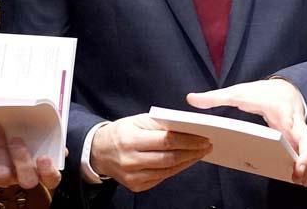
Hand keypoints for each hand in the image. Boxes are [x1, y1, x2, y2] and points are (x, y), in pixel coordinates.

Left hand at [0, 122, 61, 190]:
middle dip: (21, 159)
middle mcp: (20, 177)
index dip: (48, 171)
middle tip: (16, 139)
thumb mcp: (33, 135)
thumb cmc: (17, 139)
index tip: (44, 157)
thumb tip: (54, 128)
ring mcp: (0, 180)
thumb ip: (44, 134)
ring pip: (0, 173)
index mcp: (38, 169)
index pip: (51, 178)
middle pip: (26, 179)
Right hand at [90, 114, 211, 191]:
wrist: (99, 152)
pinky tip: (185, 161)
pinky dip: (176, 169)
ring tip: (200, 153)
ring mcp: (133, 176)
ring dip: (188, 161)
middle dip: (192, 152)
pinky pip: (162, 177)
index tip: (203, 137)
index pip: (166, 141)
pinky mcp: (136, 186)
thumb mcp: (137, 121)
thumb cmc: (121, 133)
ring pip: (168, 170)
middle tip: (207, 146)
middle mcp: (131, 160)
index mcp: (130, 140)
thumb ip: (159, 124)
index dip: (188, 140)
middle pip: (169, 158)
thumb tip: (185, 126)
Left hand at [187, 79, 306, 186]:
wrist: (284, 87)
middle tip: (299, 176)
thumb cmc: (260, 92)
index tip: (294, 161)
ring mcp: (300, 130)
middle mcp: (294, 122)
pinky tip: (305, 179)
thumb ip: (215, 97)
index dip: (298, 146)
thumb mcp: (237, 92)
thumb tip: (190, 99)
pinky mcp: (301, 137)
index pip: (294, 128)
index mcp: (280, 111)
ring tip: (303, 182)